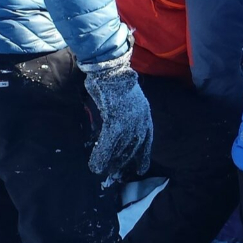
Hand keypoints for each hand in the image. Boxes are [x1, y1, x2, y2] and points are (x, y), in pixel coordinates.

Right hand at [80, 50, 153, 182]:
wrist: (111, 70)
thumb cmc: (115, 82)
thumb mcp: (125, 101)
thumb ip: (123, 115)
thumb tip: (113, 128)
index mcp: (145, 114)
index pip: (146, 139)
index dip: (143, 155)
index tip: (141, 168)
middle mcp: (140, 120)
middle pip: (134, 147)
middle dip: (125, 161)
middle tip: (116, 172)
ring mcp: (129, 121)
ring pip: (120, 147)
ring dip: (111, 161)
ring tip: (104, 171)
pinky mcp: (115, 121)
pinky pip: (108, 143)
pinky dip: (101, 155)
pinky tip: (95, 165)